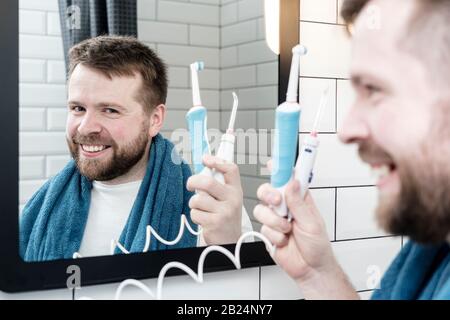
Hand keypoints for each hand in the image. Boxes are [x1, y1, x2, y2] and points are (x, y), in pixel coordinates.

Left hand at [186, 154, 242, 244]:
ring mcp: (224, 212)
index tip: (205, 159)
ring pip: (197, 199)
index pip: (231, 169)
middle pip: (207, 182)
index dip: (217, 161)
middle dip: (193, 181)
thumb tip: (203, 168)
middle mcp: (233, 200)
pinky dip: (195, 216)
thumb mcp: (228, 199)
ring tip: (201, 209)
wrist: (230, 241)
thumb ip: (218, 185)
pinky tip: (203, 220)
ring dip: (194, 204)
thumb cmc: (225, 217)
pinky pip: (195, 213)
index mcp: (236, 190)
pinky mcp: (214, 222)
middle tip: (190, 185)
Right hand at [254, 161, 357, 298]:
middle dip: (269, 194)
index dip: (280, 167)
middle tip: (277, 201)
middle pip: (267, 189)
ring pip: (261, 209)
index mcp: (300, 199)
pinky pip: (263, 227)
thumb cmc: (317, 246)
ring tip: (287, 229)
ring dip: (275, 221)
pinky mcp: (268, 231)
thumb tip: (293, 183)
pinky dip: (275, 235)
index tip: (275, 159)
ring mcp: (276, 218)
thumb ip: (299, 203)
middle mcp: (286, 206)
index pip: (289, 177)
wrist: (310, 269)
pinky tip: (284, 239)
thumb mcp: (312, 223)